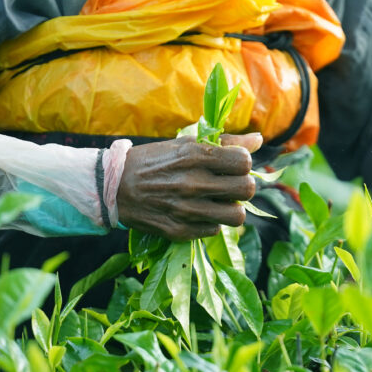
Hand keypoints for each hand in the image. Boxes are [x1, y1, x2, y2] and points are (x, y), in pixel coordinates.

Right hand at [116, 133, 262, 240]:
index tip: (233, 164)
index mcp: (195, 156)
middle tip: (230, 185)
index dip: (243, 163)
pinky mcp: (179, 231)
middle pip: (246, 189)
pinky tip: (198, 213)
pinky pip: (214, 230)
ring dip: (231, 209)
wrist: (114, 186)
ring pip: (237, 216)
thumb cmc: (152, 161)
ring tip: (220, 202)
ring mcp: (186, 210)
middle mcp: (193, 183)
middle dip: (242, 186)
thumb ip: (223, 142)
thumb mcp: (184, 144)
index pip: (244, 162)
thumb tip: (258, 140)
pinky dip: (210, 222)